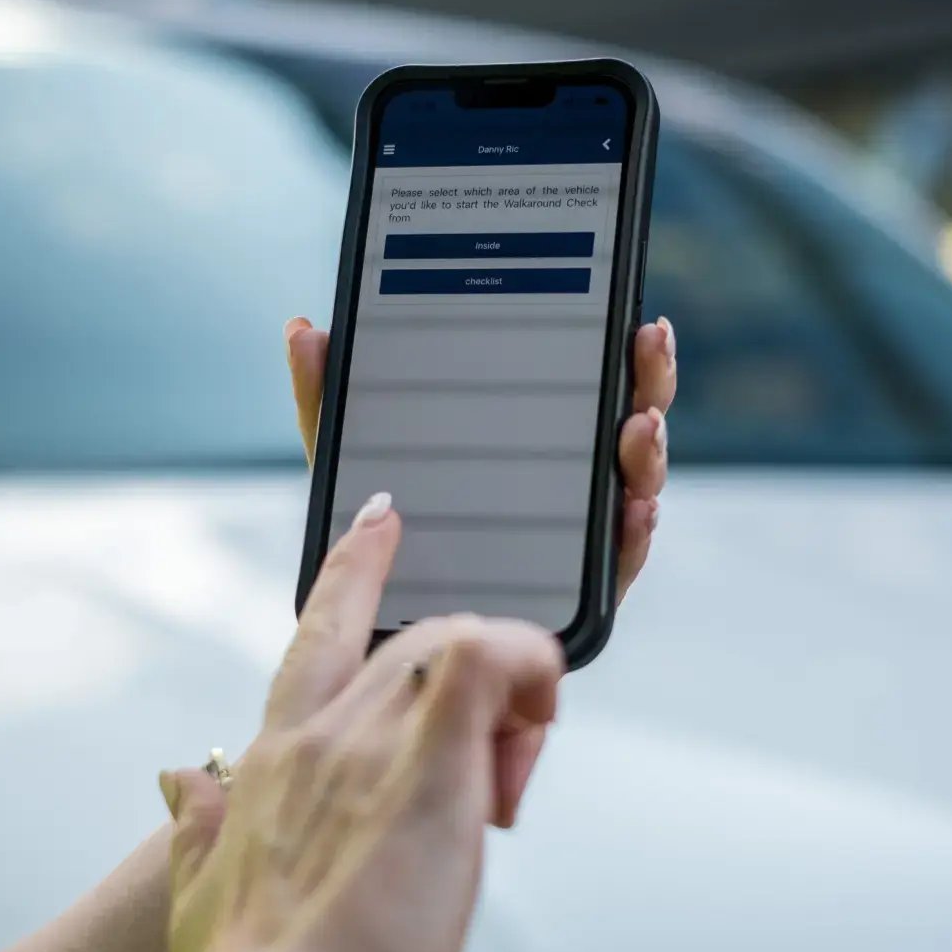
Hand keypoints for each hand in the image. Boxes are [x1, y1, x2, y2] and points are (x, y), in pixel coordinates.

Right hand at [159, 495, 562, 951]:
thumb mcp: (200, 888)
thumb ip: (192, 827)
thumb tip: (175, 782)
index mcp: (279, 756)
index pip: (318, 634)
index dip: (352, 569)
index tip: (380, 521)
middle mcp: (325, 730)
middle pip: (410, 636)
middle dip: (462, 664)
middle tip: (496, 740)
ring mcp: (374, 734)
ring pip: (454, 638)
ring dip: (502, 688)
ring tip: (510, 767)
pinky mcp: (431, 756)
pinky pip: (489, 656)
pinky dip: (528, 668)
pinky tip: (535, 718)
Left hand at [284, 313, 676, 599]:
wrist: (375, 635)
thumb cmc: (373, 536)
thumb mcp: (352, 462)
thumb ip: (330, 399)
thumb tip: (303, 328)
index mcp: (522, 436)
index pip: (581, 382)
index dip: (613, 349)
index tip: (627, 315)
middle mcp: (560, 480)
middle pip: (619, 423)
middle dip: (644, 380)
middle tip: (648, 342)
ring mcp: (573, 534)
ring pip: (630, 486)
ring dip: (646, 454)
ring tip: (639, 425)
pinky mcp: (573, 593)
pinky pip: (614, 564)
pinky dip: (632, 536)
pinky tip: (634, 509)